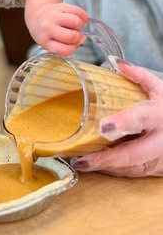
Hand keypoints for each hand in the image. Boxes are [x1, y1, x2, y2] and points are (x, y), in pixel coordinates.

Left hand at [26, 2, 88, 56]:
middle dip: (78, 37)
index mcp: (45, 41)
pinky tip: (77, 18)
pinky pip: (79, 12)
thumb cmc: (46, 32)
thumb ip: (65, 45)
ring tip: (75, 25)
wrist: (38, 15)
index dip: (73, 48)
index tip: (74, 44)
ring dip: (80, 25)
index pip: (64, 50)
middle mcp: (47, 28)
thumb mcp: (50, 43)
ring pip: (76, 22)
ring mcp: (54, 16)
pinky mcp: (61, 6)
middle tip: (75, 34)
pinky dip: (83, 16)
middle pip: (72, 36)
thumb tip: (82, 38)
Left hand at [71, 57, 162, 176]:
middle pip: (133, 153)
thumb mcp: (160, 88)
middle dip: (106, 159)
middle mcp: (161, 139)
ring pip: (132, 167)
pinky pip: (135, 173)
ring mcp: (161, 157)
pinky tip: (98, 166)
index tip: (104, 128)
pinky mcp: (159, 168)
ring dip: (107, 167)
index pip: (140, 119)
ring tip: (82, 163)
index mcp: (159, 115)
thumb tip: (115, 61)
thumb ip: (138, 75)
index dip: (122, 124)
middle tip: (80, 160)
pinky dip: (116, 170)